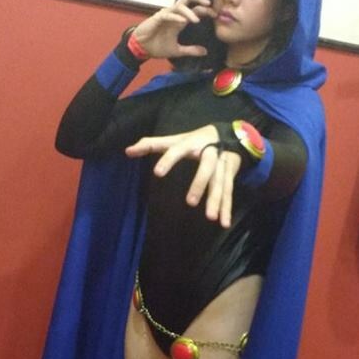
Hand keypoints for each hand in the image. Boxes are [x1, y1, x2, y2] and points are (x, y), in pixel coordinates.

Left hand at [125, 124, 241, 227]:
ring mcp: (223, 164)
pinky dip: (227, 208)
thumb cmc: (195, 140)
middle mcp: (210, 152)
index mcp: (192, 143)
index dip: (168, 160)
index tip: (158, 173)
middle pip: (207, 168)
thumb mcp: (175, 139)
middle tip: (191, 203)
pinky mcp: (231, 174)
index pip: (178, 150)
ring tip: (210, 218)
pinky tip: (224, 223)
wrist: (230, 134)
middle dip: (200, 184)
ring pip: (221, 183)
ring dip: (217, 201)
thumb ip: (151, 144)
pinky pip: (229, 192)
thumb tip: (128, 151)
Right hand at [131, 0, 216, 59]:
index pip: (195, 9)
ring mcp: (166, 14)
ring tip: (196, 21)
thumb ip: (191, 50)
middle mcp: (175, 14)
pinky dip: (176, 17)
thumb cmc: (157, 46)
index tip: (215, 15)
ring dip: (189, 12)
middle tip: (209, 4)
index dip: (206, 10)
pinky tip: (183, 21)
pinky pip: (168, 14)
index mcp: (180, 20)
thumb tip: (205, 52)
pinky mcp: (158, 18)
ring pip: (179, 5)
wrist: (141, 49)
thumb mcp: (177, 51)